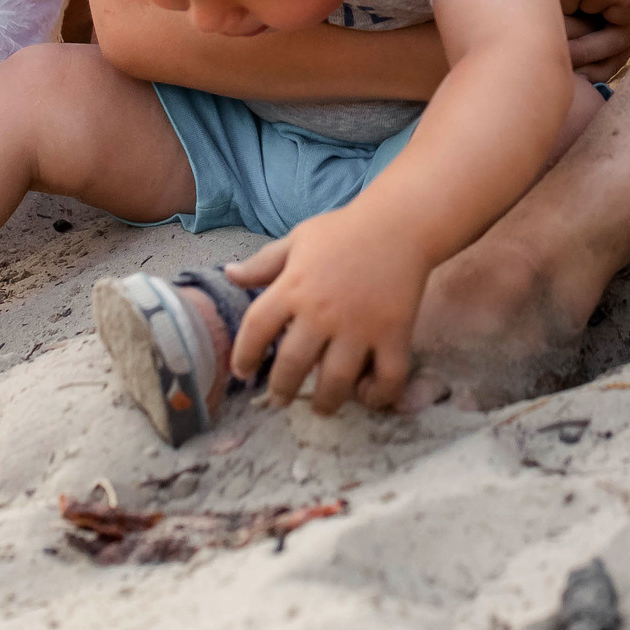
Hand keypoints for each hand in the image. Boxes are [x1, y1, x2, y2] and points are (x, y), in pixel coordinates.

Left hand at [223, 208, 432, 414]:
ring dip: (324, 402)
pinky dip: (378, 394)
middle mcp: (321, 312)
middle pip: (292, 365)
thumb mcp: (298, 239)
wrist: (400, 222)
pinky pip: (387, 376)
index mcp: (293, 287)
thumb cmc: (345, 230)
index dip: (243, 356)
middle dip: (281, 390)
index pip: (255, 329)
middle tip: (280, 399)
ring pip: (336, 381)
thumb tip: (229, 274)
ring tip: (320, 407)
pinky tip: (367, 395)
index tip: (243, 370)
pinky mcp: (393, 333)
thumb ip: (263, 263)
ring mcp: (359, 326)